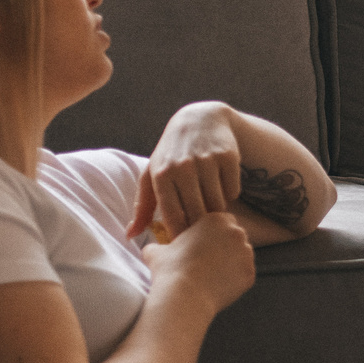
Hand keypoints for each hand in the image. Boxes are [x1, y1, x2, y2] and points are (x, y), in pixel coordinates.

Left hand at [133, 103, 243, 241]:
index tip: (186, 241)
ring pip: (217, 205)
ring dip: (217, 211)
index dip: (181, 234)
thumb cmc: (171, 154)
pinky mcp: (227, 157)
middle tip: (204, 229)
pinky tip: (222, 188)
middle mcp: (182, 167)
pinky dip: (229, 195)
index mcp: (161, 175)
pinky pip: (233, 191)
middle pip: (197, 214)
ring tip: (212, 209)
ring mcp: (206, 160)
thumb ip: (143, 206)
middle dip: (201, 226)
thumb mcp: (153, 174)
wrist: (199, 120)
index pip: (173, 217)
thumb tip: (130, 236)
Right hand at [141, 210, 254, 313]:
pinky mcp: (250, 274)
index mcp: (217, 219)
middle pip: (234, 236)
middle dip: (225, 245)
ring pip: (242, 255)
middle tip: (208, 259)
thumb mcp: (156, 251)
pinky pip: (244, 274)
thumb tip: (150, 249)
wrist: (185, 295)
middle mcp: (237, 232)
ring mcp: (247, 254)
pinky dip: (235, 279)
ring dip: (231, 261)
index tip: (202, 243)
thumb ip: (157, 245)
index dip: (212, 232)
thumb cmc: (170, 270)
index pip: (221, 220)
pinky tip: (218, 285)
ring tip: (212, 274)